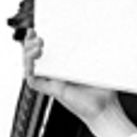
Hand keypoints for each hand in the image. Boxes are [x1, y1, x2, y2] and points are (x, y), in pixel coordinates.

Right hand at [20, 30, 136, 136]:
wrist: (106, 108)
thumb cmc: (105, 89)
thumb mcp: (98, 65)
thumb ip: (93, 52)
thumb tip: (98, 36)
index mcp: (67, 66)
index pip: (49, 50)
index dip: (42, 40)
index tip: (43, 28)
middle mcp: (57, 73)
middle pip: (35, 55)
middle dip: (31, 43)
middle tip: (38, 36)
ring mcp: (53, 81)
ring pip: (31, 66)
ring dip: (29, 53)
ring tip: (38, 46)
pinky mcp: (51, 91)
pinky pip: (33, 80)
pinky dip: (29, 69)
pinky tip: (34, 61)